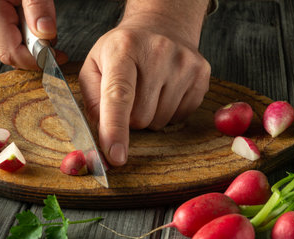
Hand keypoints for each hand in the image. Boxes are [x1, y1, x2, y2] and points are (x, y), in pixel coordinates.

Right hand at [0, 0, 56, 69]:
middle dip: (35, 48)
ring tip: (34, 17)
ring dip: (29, 41)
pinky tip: (25, 19)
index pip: (11, 53)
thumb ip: (38, 7)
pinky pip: (6, 39)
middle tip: (49, 31)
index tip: (58, 57)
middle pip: (12, 52)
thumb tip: (46, 33)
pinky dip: (22, 35)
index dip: (36, 60)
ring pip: (10, 47)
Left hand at [79, 13, 210, 166]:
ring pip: (160, 121)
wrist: (161, 26)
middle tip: (130, 97)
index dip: (115, 129)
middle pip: (140, 118)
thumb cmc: (123, 50)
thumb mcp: (95, 65)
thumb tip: (100, 135)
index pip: (119, 96)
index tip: (116, 157)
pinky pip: (180, 117)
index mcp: (123, 49)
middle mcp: (157, 53)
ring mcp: (184, 64)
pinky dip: (168, 112)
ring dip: (149, 116)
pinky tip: (164, 91)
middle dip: (130, 119)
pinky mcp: (201, 75)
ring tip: (148, 91)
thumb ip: (92, 99)